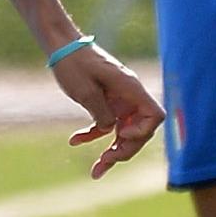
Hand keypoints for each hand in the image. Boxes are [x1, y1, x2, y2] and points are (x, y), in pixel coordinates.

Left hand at [53, 44, 165, 178]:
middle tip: (104, 164)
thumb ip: (102, 114)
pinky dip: (93, 135)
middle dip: (125, 150)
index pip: (155, 116)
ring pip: (123, 132)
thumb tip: (111, 131)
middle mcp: (128, 96)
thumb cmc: (74, 63)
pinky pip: (105, 125)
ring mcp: (117, 100)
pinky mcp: (104, 102)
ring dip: (112, 151)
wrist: (60, 46)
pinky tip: (74, 141)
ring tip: (96, 170)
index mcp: (131, 89)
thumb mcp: (86, 91)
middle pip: (140, 130)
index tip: (120, 135)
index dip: (143, 132)